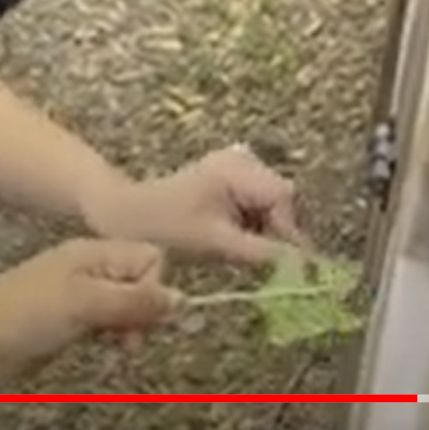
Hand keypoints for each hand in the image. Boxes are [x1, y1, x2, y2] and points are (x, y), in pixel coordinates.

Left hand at [0, 238, 178, 377]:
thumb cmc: (22, 313)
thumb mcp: (85, 304)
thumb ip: (134, 301)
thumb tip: (180, 300)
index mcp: (95, 254)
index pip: (153, 259)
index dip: (154, 288)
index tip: (137, 314)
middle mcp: (92, 270)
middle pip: (145, 285)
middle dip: (144, 313)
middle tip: (123, 336)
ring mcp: (81, 295)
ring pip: (129, 308)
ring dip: (127, 329)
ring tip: (109, 343)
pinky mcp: (71, 320)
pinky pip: (108, 325)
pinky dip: (109, 337)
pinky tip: (96, 346)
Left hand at [82, 146, 304, 264]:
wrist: (122, 215)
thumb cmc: (163, 226)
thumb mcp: (217, 243)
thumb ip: (265, 254)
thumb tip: (306, 269)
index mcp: (238, 167)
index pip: (284, 200)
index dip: (290, 235)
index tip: (292, 268)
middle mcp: (242, 159)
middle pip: (281, 203)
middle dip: (275, 234)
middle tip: (260, 263)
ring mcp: (236, 167)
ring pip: (271, 209)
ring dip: (262, 233)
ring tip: (234, 250)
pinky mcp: (229, 181)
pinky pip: (256, 208)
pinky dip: (249, 228)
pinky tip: (228, 240)